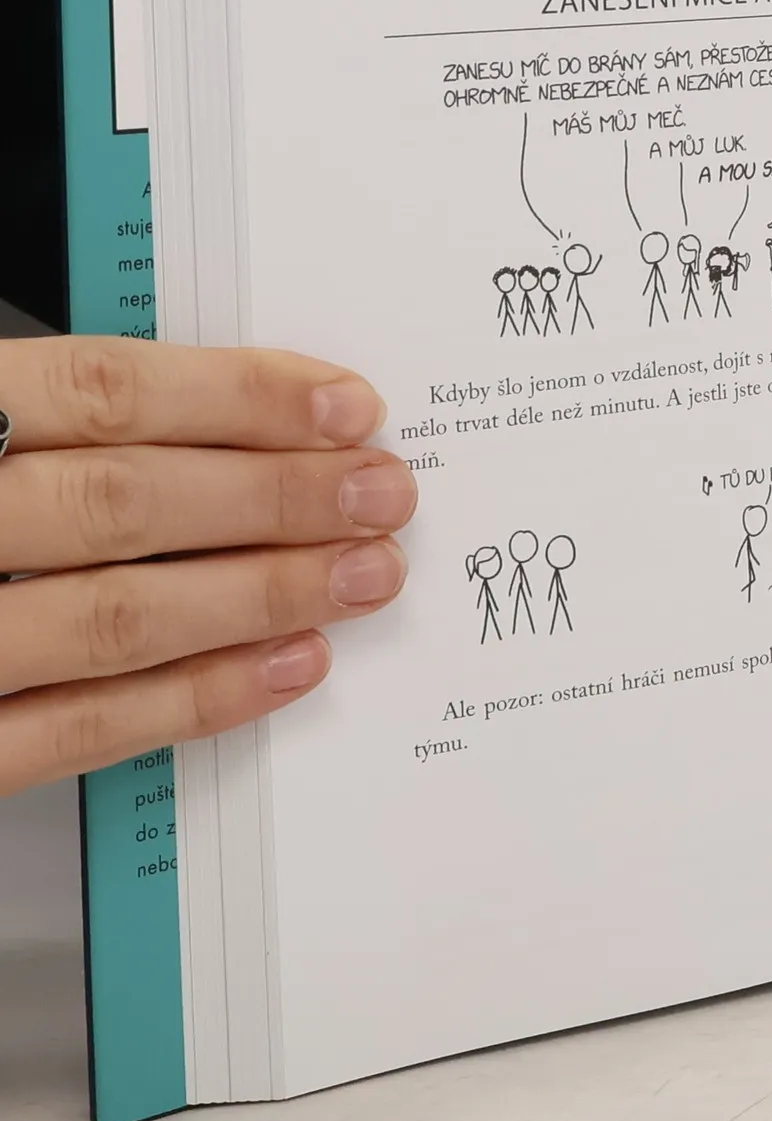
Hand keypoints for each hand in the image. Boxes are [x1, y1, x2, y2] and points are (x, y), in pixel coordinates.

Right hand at [0, 338, 413, 795]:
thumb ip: (39, 420)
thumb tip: (219, 409)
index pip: (95, 391)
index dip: (237, 396)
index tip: (344, 406)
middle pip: (121, 501)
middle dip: (275, 498)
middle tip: (383, 493)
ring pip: (111, 616)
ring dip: (259, 596)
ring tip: (361, 575)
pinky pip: (72, 729)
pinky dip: (192, 699)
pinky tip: (284, 668)